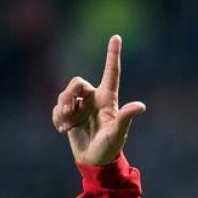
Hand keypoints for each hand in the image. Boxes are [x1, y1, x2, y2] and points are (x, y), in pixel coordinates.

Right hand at [52, 34, 145, 165]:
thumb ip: (125, 118)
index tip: (116, 37)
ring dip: (62, 110)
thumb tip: (140, 106)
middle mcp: (93, 98)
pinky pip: (57, 108)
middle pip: (76, 83)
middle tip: (69, 113)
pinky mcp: (69, 114)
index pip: (111, 72)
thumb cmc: (110, 147)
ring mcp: (80, 106)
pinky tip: (63, 130)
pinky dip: (57, 118)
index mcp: (108, 99)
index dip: (113, 54)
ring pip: (64, 95)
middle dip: (69, 96)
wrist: (94, 161)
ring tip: (67, 127)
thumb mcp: (117, 133)